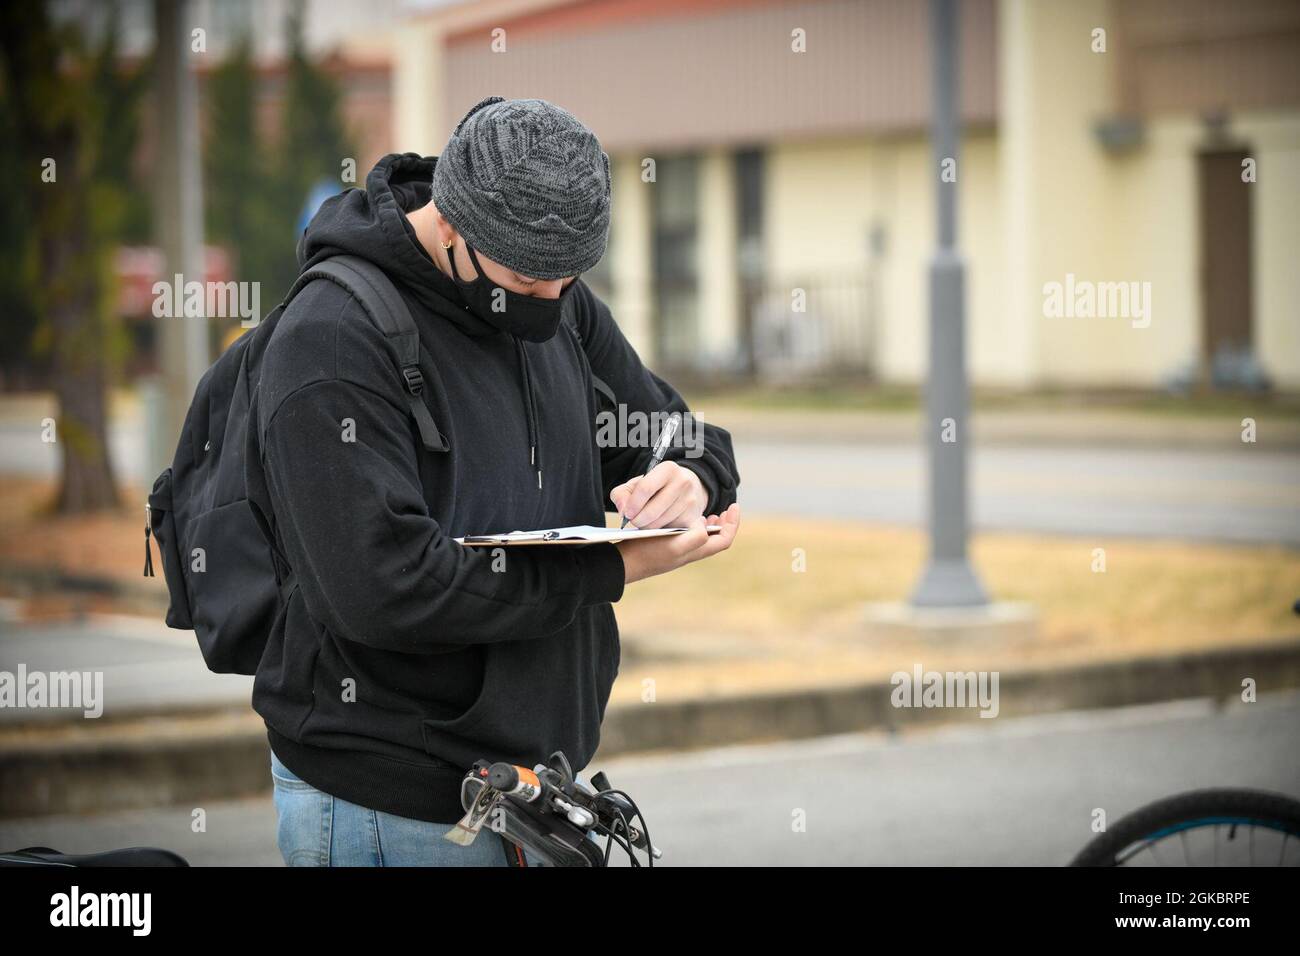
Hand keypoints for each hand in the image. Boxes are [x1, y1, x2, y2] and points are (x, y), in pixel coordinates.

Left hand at [610, 461, 708, 528]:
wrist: (687, 488)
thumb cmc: (657, 487)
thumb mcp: (637, 484)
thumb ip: (622, 494)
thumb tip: (622, 510)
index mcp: (667, 469)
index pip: (645, 488)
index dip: (633, 504)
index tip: (627, 513)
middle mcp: (683, 482)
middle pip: (653, 510)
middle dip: (638, 520)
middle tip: (634, 521)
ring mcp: (690, 500)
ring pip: (661, 522)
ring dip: (649, 527)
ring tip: (646, 522)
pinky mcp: (694, 517)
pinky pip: (671, 531)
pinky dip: (662, 532)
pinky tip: (659, 525)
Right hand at [615, 503, 739, 584]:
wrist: (624, 563)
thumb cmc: (648, 553)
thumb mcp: (674, 545)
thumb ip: (695, 537)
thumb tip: (704, 525)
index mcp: (695, 552)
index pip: (724, 540)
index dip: (732, 524)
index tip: (733, 506)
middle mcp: (690, 553)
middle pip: (716, 540)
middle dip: (723, 525)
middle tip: (724, 511)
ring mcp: (679, 551)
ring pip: (703, 539)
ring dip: (708, 525)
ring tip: (709, 515)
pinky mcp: (667, 547)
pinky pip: (688, 536)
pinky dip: (692, 525)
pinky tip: (683, 517)